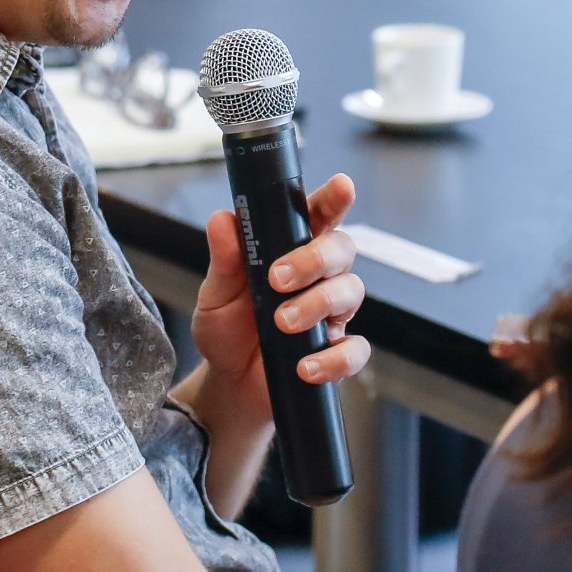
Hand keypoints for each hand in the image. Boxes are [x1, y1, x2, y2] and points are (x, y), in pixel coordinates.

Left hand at [192, 172, 370, 421]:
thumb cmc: (227, 332)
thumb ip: (224, 260)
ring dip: (317, 303)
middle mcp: (318, 278)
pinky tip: (305, 365)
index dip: (333, 199)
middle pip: (342, 249)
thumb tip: (222, 219)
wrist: (228, 385)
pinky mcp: (335, 353)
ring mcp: (331, 315)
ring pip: (351, 292)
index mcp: (291, 252)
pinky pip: (356, 350)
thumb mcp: (215, 295)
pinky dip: (334, 358)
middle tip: (278, 278)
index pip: (318, 217)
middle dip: (315, 258)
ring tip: (282, 322)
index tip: (341, 186)